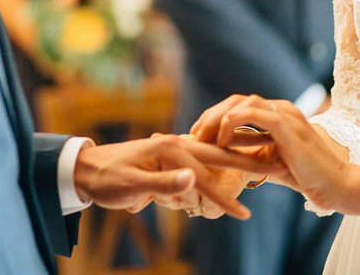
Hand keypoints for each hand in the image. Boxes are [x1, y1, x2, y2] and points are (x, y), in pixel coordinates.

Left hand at [73, 134, 281, 219]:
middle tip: (275, 168)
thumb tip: (194, 181)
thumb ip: (165, 183)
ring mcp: (173, 148)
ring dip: (233, 167)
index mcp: (170, 149)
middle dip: (246, 165)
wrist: (84, 168)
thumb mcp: (133, 185)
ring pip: (211, 159)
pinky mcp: (169, 156)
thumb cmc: (106, 179)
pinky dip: (216, 169)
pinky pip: (199, 163)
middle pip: (219, 156)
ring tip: (259, 171)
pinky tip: (227, 170)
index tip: (245, 214)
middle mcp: (176, 143)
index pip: (205, 177)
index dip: (224, 198)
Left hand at [190, 94, 351, 213]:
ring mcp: (286, 114)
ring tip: (204, 138)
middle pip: (236, 99)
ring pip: (241, 103)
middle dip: (210, 115)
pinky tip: (222, 140)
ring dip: (217, 118)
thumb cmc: (305, 177)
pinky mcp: (288, 126)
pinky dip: (232, 123)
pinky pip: (253, 114)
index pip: (238, 104)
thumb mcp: (269, 162)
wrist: (336, 187)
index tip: (198, 135)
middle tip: (195, 134)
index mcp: (278, 113)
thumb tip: (222, 156)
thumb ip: (249, 153)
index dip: (215, 116)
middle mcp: (281, 108)